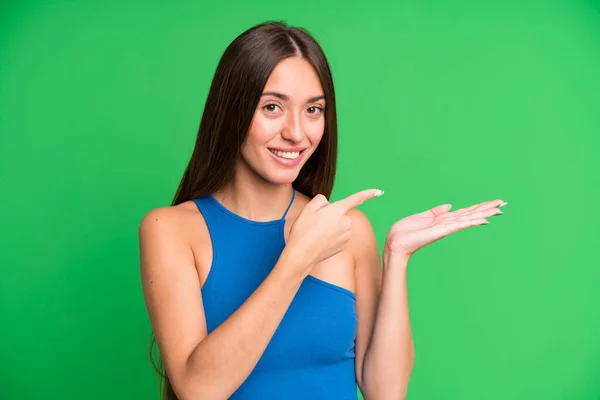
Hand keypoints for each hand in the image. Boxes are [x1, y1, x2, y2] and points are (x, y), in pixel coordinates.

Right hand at [287, 189, 383, 272]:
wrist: (302, 254)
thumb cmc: (304, 230)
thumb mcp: (308, 208)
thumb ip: (321, 200)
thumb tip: (328, 205)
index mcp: (338, 210)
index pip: (356, 198)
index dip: (369, 194)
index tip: (380, 191)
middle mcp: (346, 222)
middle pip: (341, 213)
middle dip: (331, 215)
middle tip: (315, 222)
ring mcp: (346, 235)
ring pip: (340, 225)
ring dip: (331, 227)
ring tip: (316, 233)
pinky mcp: (344, 246)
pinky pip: (339, 236)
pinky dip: (332, 237)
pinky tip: (321, 241)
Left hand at [384, 199, 506, 259]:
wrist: (395, 242)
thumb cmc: (405, 231)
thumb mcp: (421, 217)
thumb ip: (436, 211)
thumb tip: (449, 205)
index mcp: (443, 220)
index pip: (465, 212)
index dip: (479, 207)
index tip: (493, 203)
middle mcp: (448, 224)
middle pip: (471, 214)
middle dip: (486, 209)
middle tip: (504, 204)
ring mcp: (446, 228)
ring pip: (469, 218)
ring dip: (484, 213)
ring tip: (499, 210)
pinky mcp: (441, 231)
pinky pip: (459, 225)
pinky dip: (471, 222)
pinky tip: (483, 220)